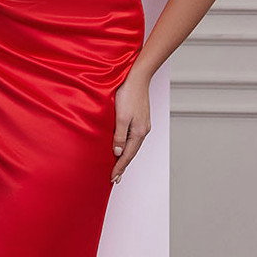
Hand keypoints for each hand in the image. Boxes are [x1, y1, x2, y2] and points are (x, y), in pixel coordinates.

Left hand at [111, 67, 151, 182]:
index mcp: (138, 132)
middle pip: (132, 153)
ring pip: (133, 146)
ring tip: (119, 167)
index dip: (119, 168)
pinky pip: (133, 138)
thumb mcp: (120, 117)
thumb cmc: (127, 94)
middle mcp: (143, 131)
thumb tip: (118, 153)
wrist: (137, 78)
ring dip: (126, 158)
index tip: (112, 179)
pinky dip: (128, 147)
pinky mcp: (141, 119)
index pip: (127, 156)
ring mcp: (143, 125)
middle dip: (123, 166)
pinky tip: (124, 148)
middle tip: (116, 179)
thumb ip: (119, 136)